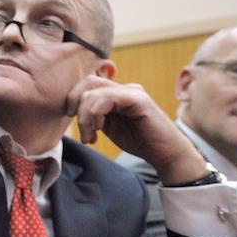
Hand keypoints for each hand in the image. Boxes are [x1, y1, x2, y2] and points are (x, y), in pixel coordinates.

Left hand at [66, 76, 207, 183]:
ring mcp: (132, 92)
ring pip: (94, 92)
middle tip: (82, 131)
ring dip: (85, 118)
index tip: (71, 117)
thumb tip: (72, 107)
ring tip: (91, 138)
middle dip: (76, 105)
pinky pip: (107, 99)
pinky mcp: (138, 99)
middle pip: (88, 83)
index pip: (87, 83)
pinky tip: (100, 130)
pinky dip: (96, 115)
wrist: (165, 153)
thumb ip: (95, 114)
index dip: (73, 98)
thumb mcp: (109, 126)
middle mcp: (124, 88)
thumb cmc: (139, 141)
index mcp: (117, 93)